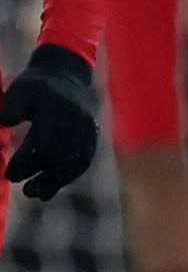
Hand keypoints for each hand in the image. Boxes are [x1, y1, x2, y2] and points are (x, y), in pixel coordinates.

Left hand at [1, 44, 98, 200]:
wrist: (67, 77)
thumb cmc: (35, 87)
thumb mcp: (18, 92)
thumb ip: (11, 109)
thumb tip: (4, 123)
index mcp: (57, 110)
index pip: (43, 143)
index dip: (27, 163)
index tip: (9, 175)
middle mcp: (77, 121)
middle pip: (62, 157)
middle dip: (44, 178)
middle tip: (26, 192)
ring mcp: (88, 129)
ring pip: (75, 162)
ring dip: (57, 181)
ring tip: (38, 195)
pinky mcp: (94, 137)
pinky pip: (84, 160)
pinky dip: (69, 176)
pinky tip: (52, 187)